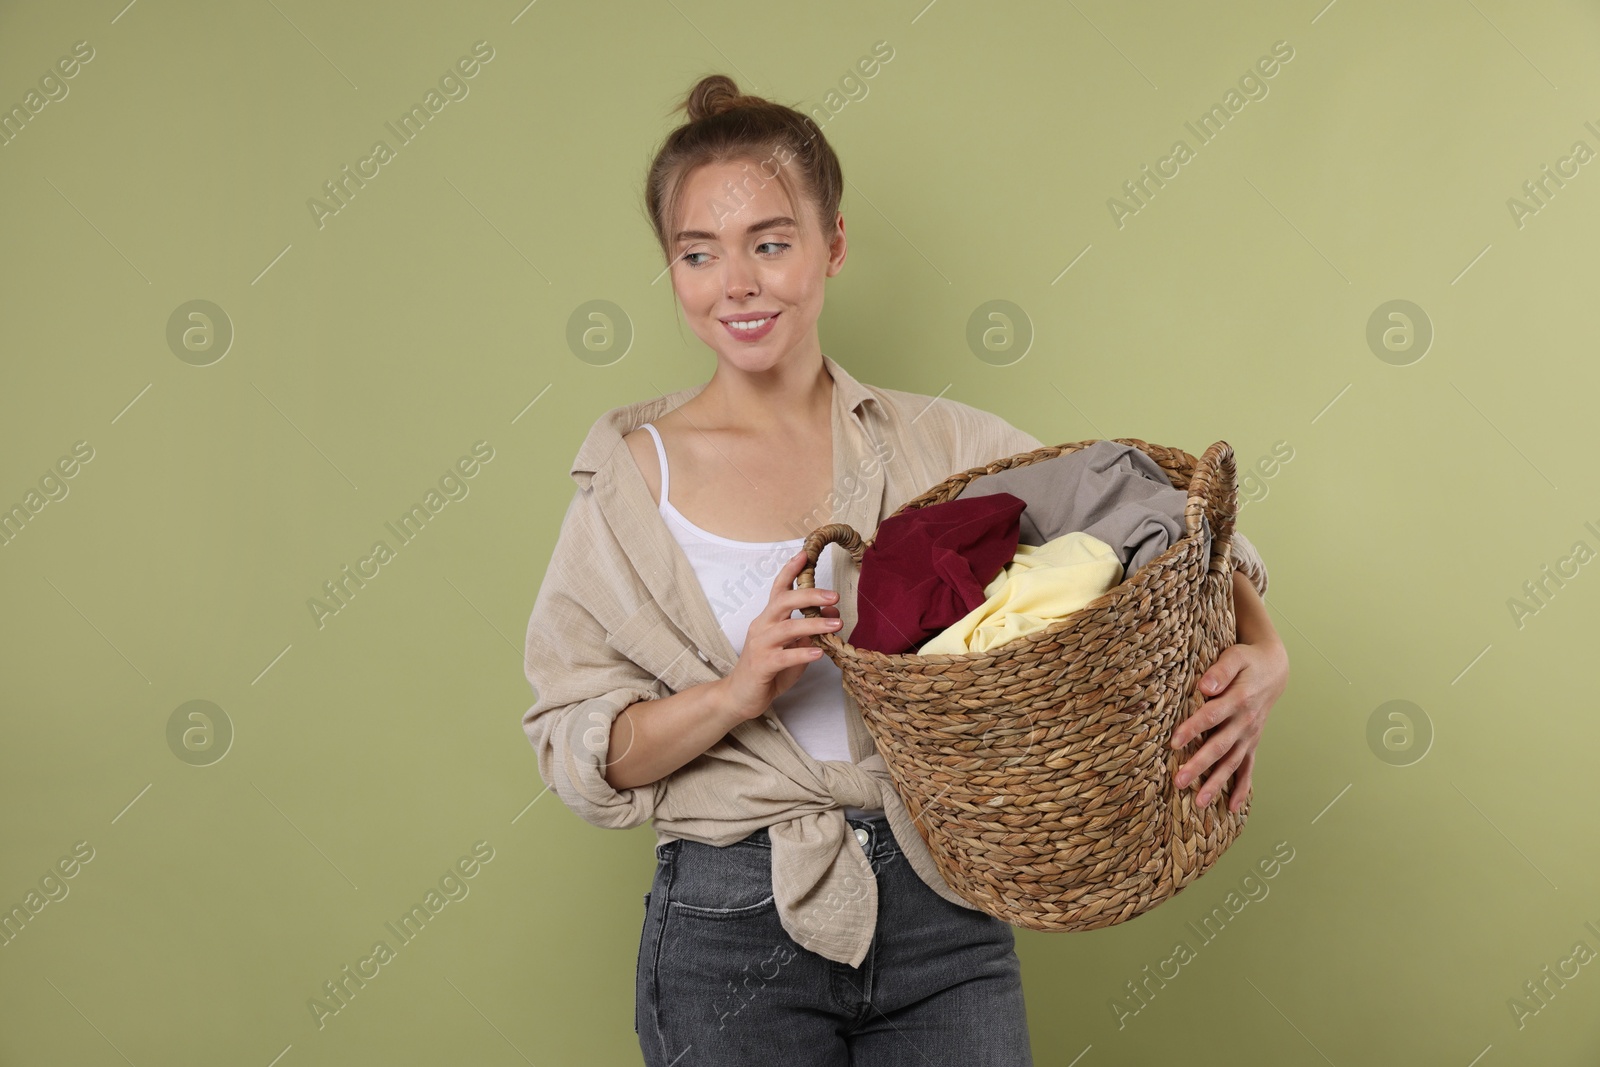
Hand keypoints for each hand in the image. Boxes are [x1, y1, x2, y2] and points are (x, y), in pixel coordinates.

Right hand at [716, 548, 842, 723]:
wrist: (740, 696)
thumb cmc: (768, 671)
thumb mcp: (793, 649)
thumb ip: (809, 633)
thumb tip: (832, 616)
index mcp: (768, 619)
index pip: (778, 589)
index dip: (790, 571)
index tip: (805, 554)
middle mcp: (762, 626)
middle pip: (783, 602)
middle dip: (809, 595)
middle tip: (833, 596)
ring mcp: (760, 645)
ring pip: (787, 628)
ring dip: (813, 625)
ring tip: (836, 625)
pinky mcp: (761, 665)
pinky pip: (784, 656)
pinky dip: (803, 653)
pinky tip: (819, 653)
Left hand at [1170, 578, 1288, 812]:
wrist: (1274, 669)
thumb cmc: (1247, 661)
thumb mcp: (1235, 657)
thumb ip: (1221, 670)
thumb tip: (1205, 685)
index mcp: (1239, 700)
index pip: (1211, 716)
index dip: (1193, 729)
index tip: (1174, 742)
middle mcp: (1245, 722)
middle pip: (1220, 746)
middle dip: (1199, 765)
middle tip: (1179, 781)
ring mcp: (1250, 735)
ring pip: (1232, 763)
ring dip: (1216, 783)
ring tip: (1200, 802)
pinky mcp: (1252, 743)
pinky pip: (1248, 769)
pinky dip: (1242, 789)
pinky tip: (1231, 807)